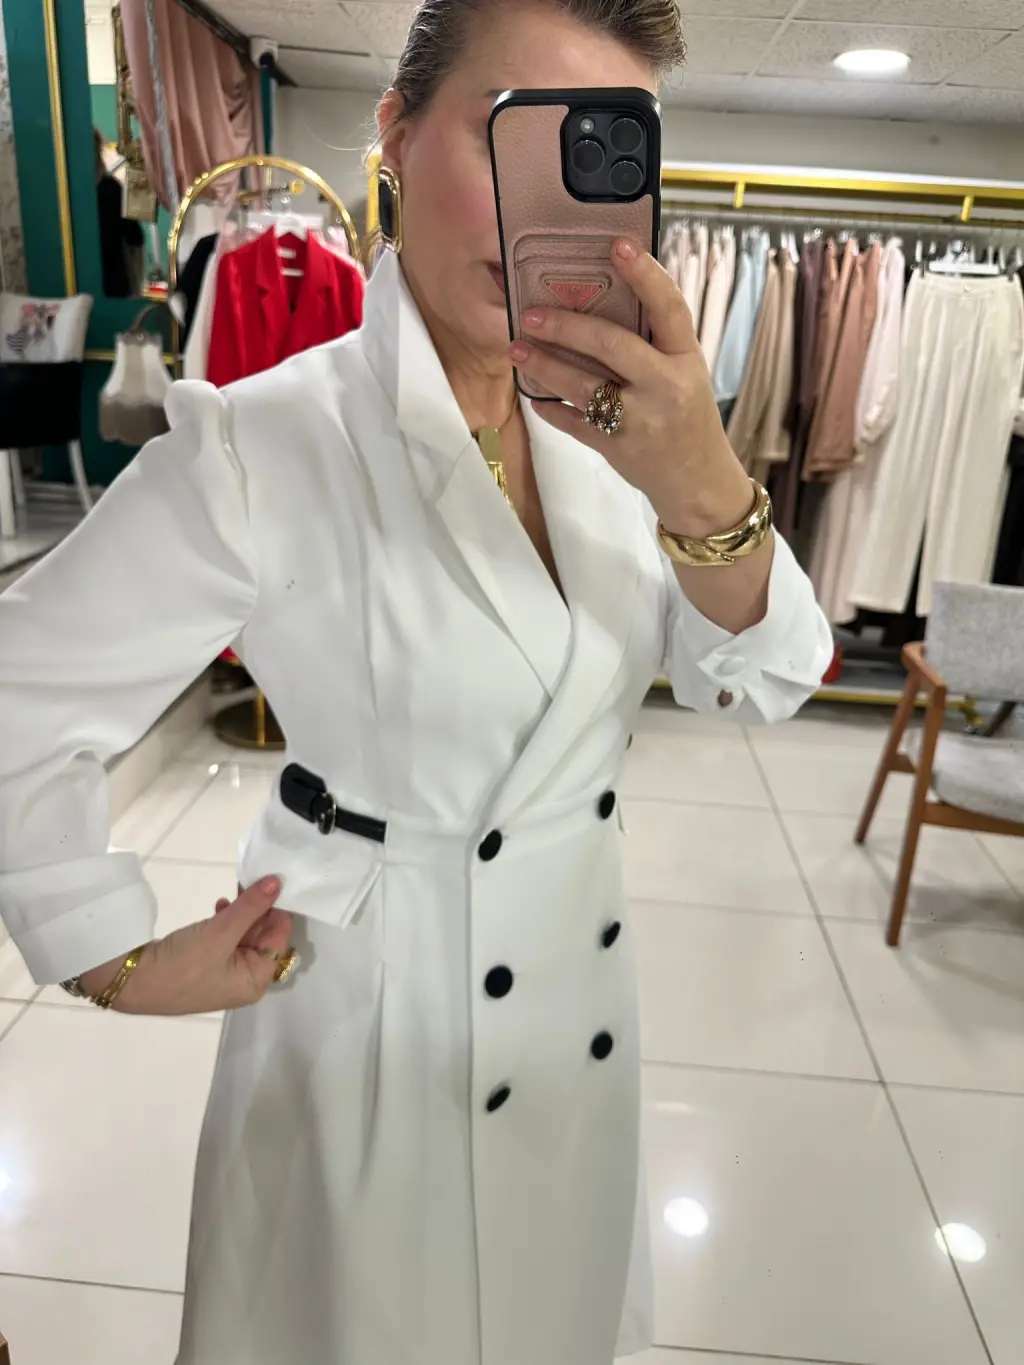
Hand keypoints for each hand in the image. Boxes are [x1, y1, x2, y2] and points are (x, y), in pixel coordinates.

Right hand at [78, 877, 293, 1015]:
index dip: (280, 911)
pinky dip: (226, 923)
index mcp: (256, 982)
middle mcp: (245, 982)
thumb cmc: (183, 964)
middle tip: (255, 879)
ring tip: (235, 891)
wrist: (131, 981)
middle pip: (263, 939)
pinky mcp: (206, 966)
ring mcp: (224, 975)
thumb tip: (277, 882)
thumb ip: (251, 906)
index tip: (276, 882)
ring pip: (244, 936)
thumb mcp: (221, 932)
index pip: (280, 941)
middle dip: (259, 909)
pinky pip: (226, 940)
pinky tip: (219, 905)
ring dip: (242, 913)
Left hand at [509, 237, 753, 536]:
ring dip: (545, 365)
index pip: (669, 308)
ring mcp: (641, 420)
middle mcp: (666, 386)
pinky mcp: (617, 448)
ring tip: (518, 348)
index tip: (617, 245)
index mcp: (687, 358)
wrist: (697, 481)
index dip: (645, 274)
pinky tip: (535, 397)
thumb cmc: (687, 417)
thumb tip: (604, 300)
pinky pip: (574, 423)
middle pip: (611, 345)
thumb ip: (654, 344)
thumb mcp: (685, 374)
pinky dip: (550, 408)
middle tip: (532, 314)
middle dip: (567, 327)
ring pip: (583, 385)